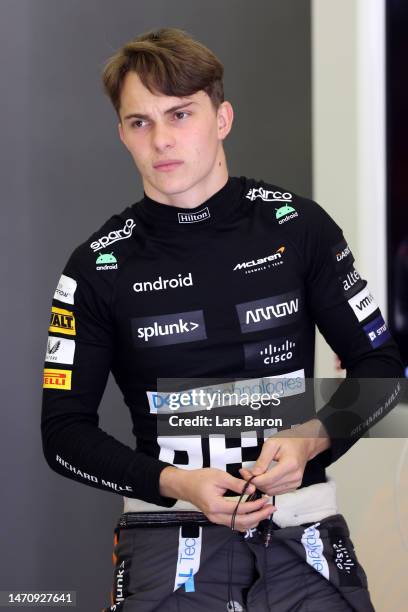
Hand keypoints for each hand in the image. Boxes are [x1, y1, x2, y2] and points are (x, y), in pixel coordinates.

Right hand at [160, 466, 274, 530]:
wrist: (185, 486)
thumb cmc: (200, 478)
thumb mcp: (219, 476)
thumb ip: (236, 484)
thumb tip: (252, 489)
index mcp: (216, 506)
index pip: (240, 509)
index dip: (255, 505)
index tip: (264, 499)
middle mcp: (216, 517)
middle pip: (242, 522)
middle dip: (259, 516)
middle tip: (271, 509)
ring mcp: (216, 520)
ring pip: (239, 526)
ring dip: (254, 520)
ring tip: (266, 512)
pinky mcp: (217, 519)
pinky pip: (234, 524)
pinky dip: (246, 521)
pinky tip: (254, 515)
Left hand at [239, 420, 328, 495]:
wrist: (303, 444)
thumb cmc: (288, 441)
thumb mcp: (272, 444)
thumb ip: (262, 460)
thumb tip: (253, 474)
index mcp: (290, 465)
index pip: (267, 479)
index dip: (252, 479)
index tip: (243, 472)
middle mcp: (294, 477)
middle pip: (268, 487)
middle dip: (254, 482)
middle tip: (246, 472)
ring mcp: (295, 483)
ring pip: (271, 492)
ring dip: (260, 485)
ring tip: (254, 474)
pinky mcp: (294, 486)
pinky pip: (276, 491)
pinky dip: (267, 486)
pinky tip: (263, 477)